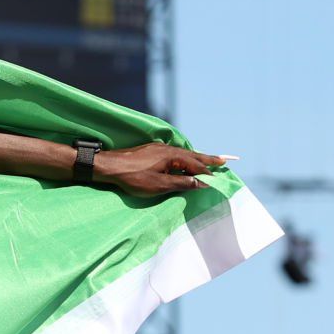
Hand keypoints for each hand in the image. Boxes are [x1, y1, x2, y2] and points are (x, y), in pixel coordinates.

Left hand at [93, 143, 229, 196]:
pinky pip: (174, 154)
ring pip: (183, 154)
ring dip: (197, 158)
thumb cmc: (133, 177)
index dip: (207, 173)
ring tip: (209, 161)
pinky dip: (184, 158)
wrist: (109, 166)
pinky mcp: (151, 151)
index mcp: (173, 155)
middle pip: (193, 155)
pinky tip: (184, 162)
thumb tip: (201, 183)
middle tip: (225, 160)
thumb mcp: (159, 185)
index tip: (219, 179)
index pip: (196, 165)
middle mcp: (168, 148)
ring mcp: (159, 148)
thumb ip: (181, 183)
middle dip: (209, 159)